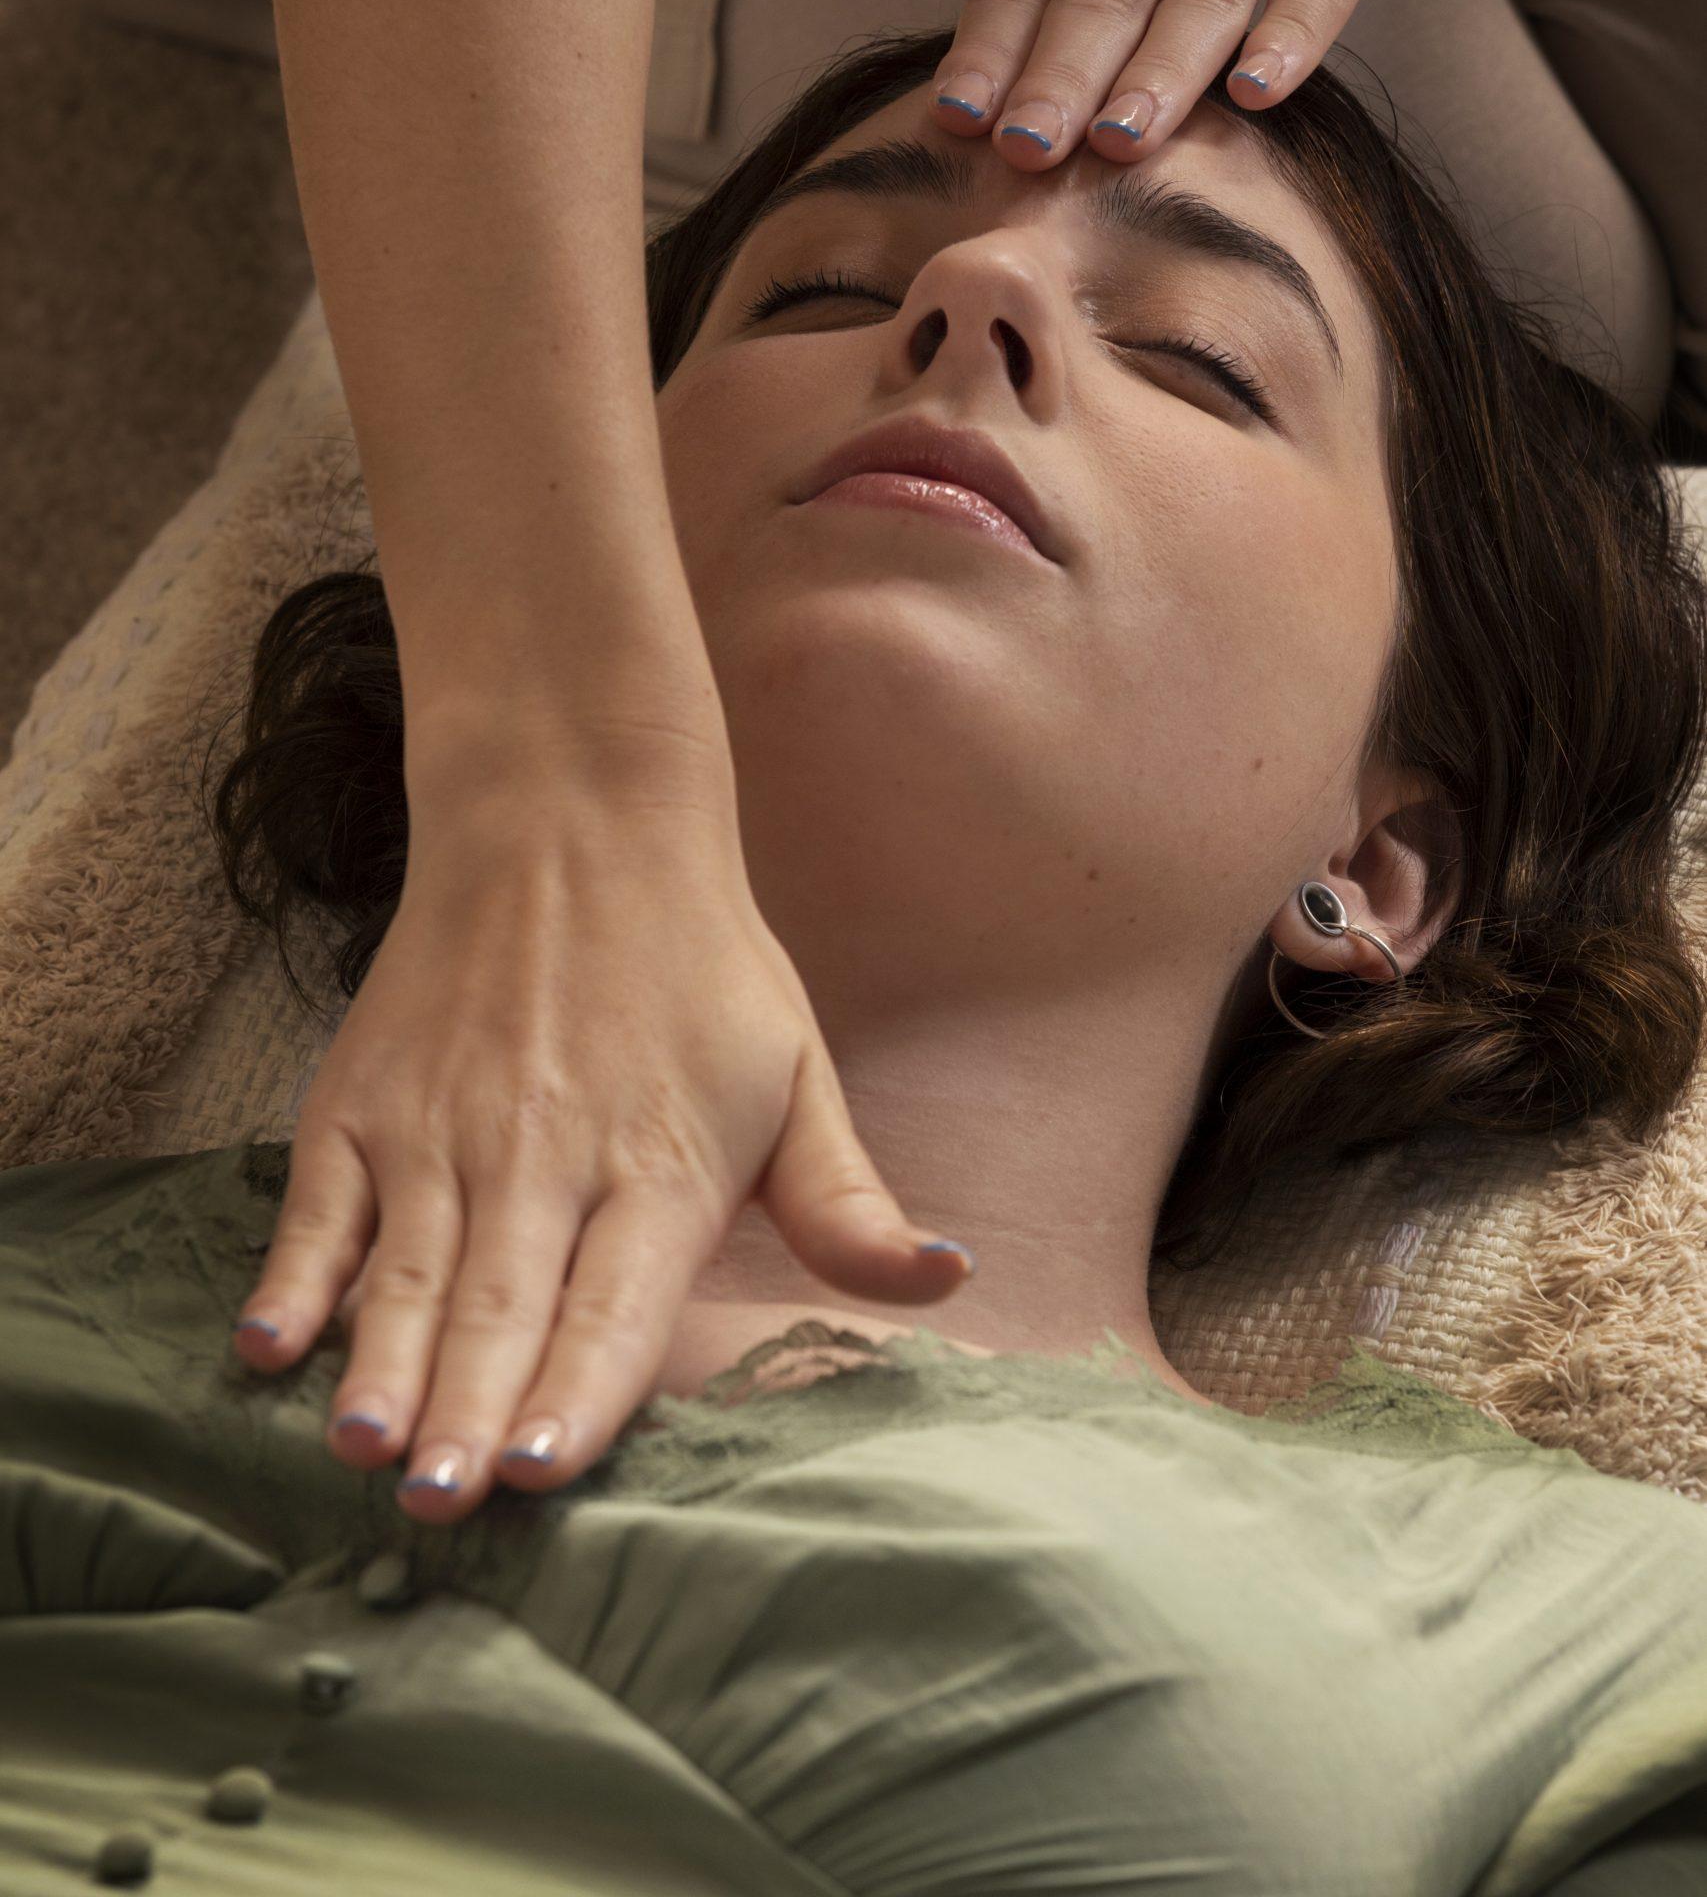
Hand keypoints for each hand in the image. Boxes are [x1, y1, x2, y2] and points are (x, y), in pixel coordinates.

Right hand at [229, 784, 970, 1521]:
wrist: (572, 815)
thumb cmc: (698, 964)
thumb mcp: (798, 1073)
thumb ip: (848, 1205)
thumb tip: (947, 1283)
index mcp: (661, 1164)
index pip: (615, 1302)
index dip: (580, 1388)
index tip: (545, 1470)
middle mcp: (544, 1153)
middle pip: (503, 1304)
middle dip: (470, 1410)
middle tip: (440, 1507)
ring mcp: (441, 1125)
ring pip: (408, 1268)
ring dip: (383, 1362)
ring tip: (360, 1450)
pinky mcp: (361, 1097)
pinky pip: (318, 1202)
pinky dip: (291, 1273)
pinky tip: (266, 1346)